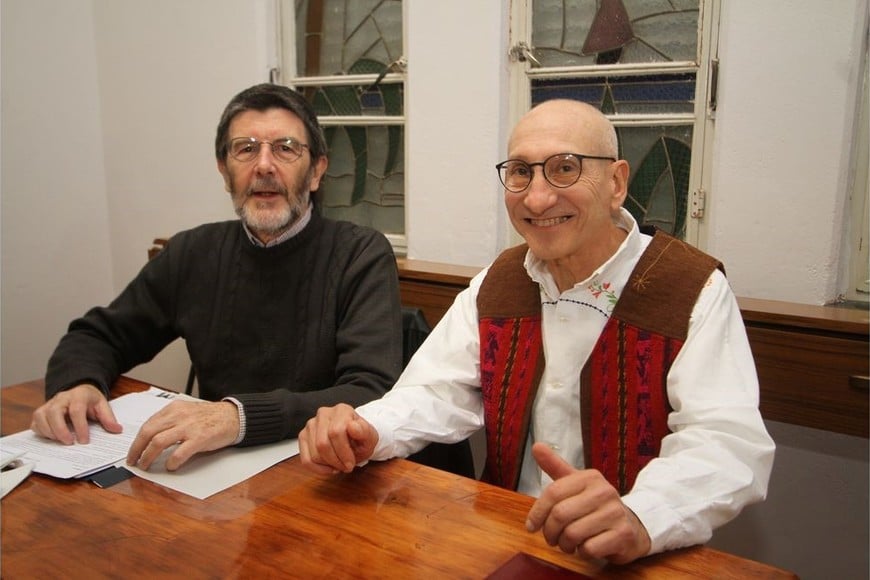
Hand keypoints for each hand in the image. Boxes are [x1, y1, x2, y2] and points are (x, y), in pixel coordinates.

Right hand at [31, 384, 121, 444]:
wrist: (79, 390)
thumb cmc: (89, 400)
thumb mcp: (102, 405)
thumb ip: (108, 418)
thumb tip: (117, 430)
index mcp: (78, 396)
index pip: (77, 410)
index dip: (80, 426)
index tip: (84, 440)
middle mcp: (61, 398)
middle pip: (54, 412)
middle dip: (60, 429)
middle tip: (69, 442)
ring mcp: (49, 404)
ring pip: (41, 416)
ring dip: (49, 431)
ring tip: (60, 442)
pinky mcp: (42, 411)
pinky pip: (35, 421)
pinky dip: (41, 431)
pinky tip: (51, 438)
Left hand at [126, 400, 239, 470]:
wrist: (233, 417)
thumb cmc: (210, 417)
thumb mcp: (186, 412)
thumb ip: (170, 421)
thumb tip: (151, 439)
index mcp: (174, 408)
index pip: (148, 424)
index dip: (136, 440)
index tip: (133, 451)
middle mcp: (179, 415)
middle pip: (148, 432)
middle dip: (136, 449)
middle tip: (133, 461)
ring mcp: (189, 427)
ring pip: (158, 442)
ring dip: (148, 457)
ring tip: (146, 465)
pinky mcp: (200, 438)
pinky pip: (179, 453)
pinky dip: (171, 462)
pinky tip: (171, 466)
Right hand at [298, 403, 377, 474]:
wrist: (354, 439)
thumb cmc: (361, 438)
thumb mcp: (370, 436)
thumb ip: (364, 431)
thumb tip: (353, 427)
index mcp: (342, 410)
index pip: (336, 432)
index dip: (343, 452)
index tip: (351, 463)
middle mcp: (324, 414)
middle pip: (322, 444)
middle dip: (336, 461)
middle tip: (346, 467)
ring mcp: (311, 424)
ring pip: (314, 454)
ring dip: (328, 466)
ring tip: (339, 465)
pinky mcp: (303, 436)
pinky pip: (305, 459)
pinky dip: (317, 469)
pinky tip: (328, 467)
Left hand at [525, 442, 650, 563]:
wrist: (632, 525)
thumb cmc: (596, 506)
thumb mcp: (576, 484)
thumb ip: (555, 466)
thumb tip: (536, 445)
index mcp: (590, 477)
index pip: (553, 493)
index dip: (537, 512)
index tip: (531, 526)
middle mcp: (605, 491)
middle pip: (560, 514)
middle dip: (550, 532)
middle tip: (551, 538)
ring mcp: (616, 513)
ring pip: (573, 534)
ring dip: (565, 544)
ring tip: (568, 543)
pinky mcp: (623, 535)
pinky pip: (589, 549)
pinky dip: (582, 553)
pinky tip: (586, 548)